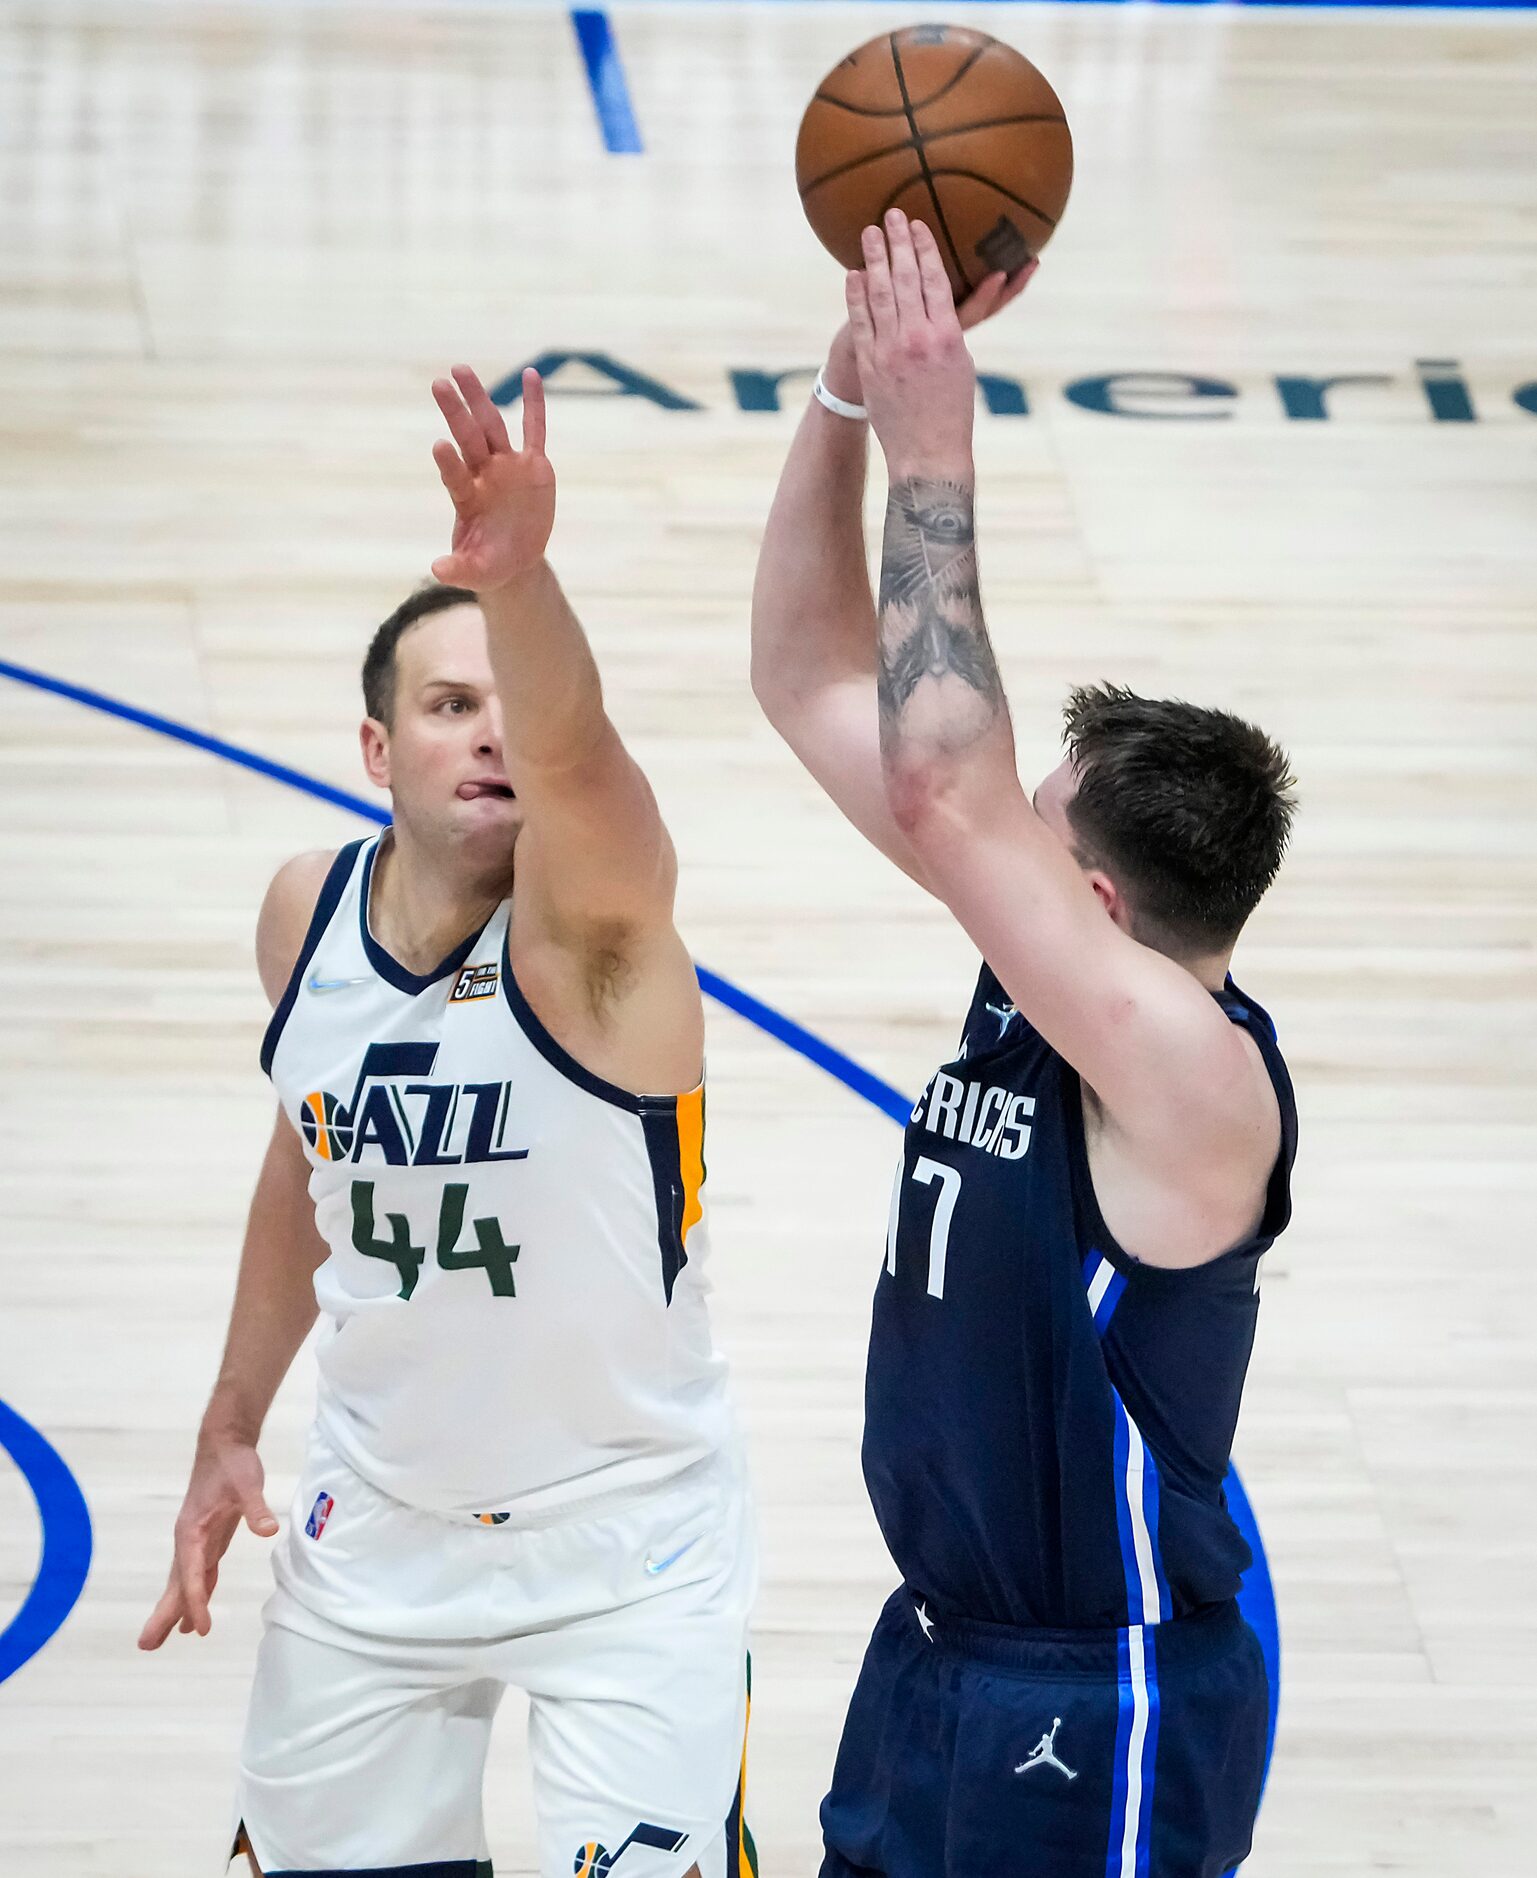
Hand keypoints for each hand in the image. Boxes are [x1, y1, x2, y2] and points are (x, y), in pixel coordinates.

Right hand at [137, 1430, 277, 1647]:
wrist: (224, 1444)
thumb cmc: (233, 1463)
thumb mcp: (247, 1483)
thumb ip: (256, 1508)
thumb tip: (269, 1530)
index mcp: (192, 1530)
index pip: (192, 1573)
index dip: (195, 1601)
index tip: (202, 1628)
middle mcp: (188, 1540)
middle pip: (176, 1584)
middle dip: (162, 1615)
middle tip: (147, 1645)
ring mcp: (196, 1540)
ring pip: (183, 1582)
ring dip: (175, 1610)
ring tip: (161, 1640)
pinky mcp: (208, 1539)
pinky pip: (199, 1574)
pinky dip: (196, 1594)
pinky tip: (193, 1617)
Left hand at [430, 365, 556, 591]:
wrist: (514, 559)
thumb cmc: (490, 564)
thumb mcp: (475, 572)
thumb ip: (457, 569)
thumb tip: (438, 570)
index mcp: (468, 498)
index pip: (455, 476)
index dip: (448, 463)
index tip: (439, 445)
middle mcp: (484, 475)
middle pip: (469, 439)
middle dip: (456, 413)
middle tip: (439, 384)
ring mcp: (507, 466)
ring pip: (492, 426)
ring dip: (478, 398)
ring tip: (461, 369)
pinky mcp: (533, 465)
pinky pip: (535, 430)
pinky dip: (534, 404)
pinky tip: (531, 375)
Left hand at [845, 212, 987, 475]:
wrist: (928, 454)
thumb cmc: (952, 413)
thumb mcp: (962, 367)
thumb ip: (951, 331)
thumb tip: (943, 304)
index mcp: (948, 336)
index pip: (936, 280)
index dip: (926, 249)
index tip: (918, 226)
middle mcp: (918, 338)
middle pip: (906, 279)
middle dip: (899, 244)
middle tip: (892, 215)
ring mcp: (891, 351)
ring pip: (880, 295)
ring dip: (874, 260)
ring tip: (869, 233)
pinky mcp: (872, 367)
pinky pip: (861, 324)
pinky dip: (855, 297)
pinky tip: (852, 275)